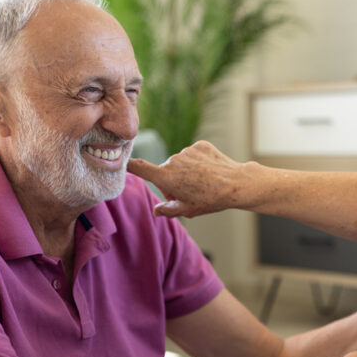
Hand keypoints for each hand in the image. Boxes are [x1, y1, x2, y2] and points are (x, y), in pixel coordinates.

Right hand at [127, 140, 248, 217]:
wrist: (236, 184)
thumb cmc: (210, 200)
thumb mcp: (187, 210)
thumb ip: (167, 210)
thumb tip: (156, 211)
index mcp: (166, 176)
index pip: (139, 168)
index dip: (128, 165)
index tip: (120, 161)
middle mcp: (173, 160)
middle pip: (165, 171)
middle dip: (172, 181)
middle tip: (188, 194)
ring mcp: (187, 151)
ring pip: (181, 163)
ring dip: (186, 171)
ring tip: (202, 183)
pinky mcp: (200, 145)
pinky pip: (194, 154)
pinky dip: (198, 162)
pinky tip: (209, 171)